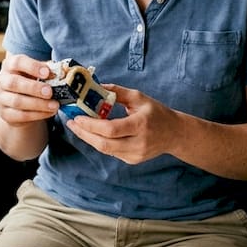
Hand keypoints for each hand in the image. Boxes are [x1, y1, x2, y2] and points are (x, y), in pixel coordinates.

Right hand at [0, 54, 58, 125]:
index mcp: (8, 66)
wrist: (17, 103)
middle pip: (14, 83)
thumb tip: (60, 73)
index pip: (16, 62)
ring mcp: (0, 99)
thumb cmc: (29, 82)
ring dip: (38, 104)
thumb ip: (46, 71)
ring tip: (54, 105)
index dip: (32, 66)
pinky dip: (38, 114)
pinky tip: (49, 112)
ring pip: (17, 101)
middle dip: (34, 88)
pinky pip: (21, 115)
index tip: (47, 73)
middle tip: (50, 92)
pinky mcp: (5, 114)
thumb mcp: (36, 73)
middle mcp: (1, 81)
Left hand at [63, 85, 178, 164]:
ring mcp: (135, 155)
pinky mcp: (132, 160)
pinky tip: (93, 133)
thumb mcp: (139, 98)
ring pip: (105, 149)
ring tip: (78, 126)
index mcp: (140, 125)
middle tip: (71, 123)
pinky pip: (111, 152)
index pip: (110, 129)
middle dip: (84, 134)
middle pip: (103, 144)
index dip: (90, 125)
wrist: (174, 134)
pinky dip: (100, 142)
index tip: (77, 117)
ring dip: (89, 138)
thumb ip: (117, 92)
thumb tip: (97, 86)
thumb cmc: (157, 113)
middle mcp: (138, 143)